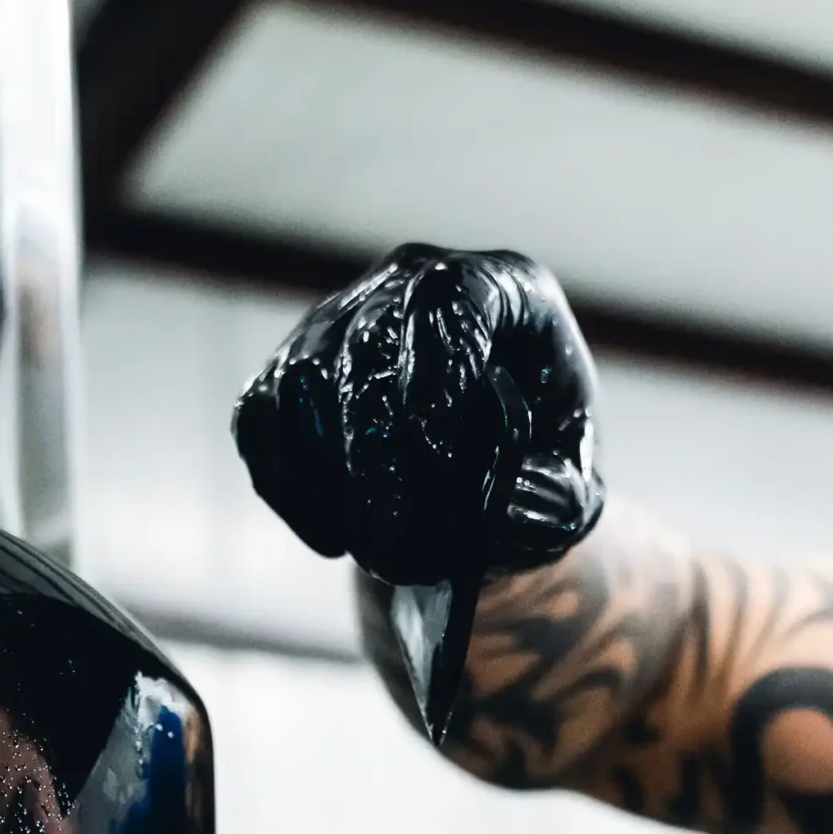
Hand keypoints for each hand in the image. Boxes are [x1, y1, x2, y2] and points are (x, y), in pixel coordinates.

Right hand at [231, 244, 605, 592]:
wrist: (483, 486)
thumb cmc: (535, 477)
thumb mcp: (572, 496)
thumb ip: (551, 502)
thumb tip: (495, 506)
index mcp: (502, 291)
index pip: (453, 299)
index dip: (435, 371)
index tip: (434, 456)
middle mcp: (412, 284)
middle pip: (366, 343)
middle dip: (373, 454)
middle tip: (390, 546)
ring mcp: (340, 319)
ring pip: (303, 380)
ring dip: (326, 475)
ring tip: (367, 549)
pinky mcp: (289, 368)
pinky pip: (260, 418)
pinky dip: (286, 484)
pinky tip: (330, 536)